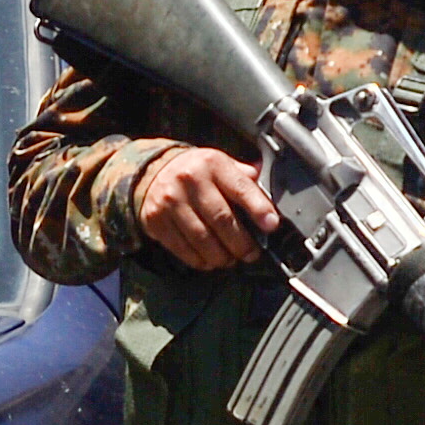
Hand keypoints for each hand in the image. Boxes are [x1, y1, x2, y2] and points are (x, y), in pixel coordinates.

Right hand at [133, 145, 282, 270]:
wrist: (153, 172)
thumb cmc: (197, 172)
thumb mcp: (221, 164)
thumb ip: (245, 179)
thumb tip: (270, 200)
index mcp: (213, 164)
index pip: (241, 188)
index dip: (258, 209)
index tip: (271, 225)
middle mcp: (190, 180)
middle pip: (222, 219)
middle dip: (242, 243)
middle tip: (251, 253)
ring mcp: (171, 201)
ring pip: (202, 239)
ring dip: (222, 256)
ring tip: (230, 259)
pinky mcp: (157, 221)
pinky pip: (182, 249)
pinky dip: (200, 260)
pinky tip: (209, 260)